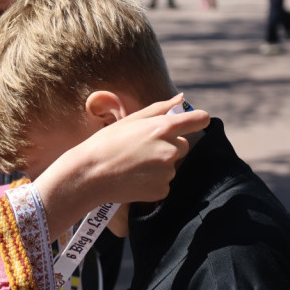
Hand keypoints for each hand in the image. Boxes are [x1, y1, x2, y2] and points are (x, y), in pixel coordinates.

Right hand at [33, 95, 208, 234]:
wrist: (89, 174)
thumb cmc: (106, 143)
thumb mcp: (131, 120)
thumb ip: (160, 108)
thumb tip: (181, 99)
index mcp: (164, 127)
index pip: (199, 120)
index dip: (197, 120)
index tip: (194, 122)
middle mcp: (170, 149)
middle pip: (182, 145)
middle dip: (168, 146)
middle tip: (141, 149)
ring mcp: (167, 172)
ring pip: (171, 166)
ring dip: (158, 165)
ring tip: (133, 165)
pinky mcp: (161, 190)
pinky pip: (163, 184)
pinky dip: (152, 182)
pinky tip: (134, 178)